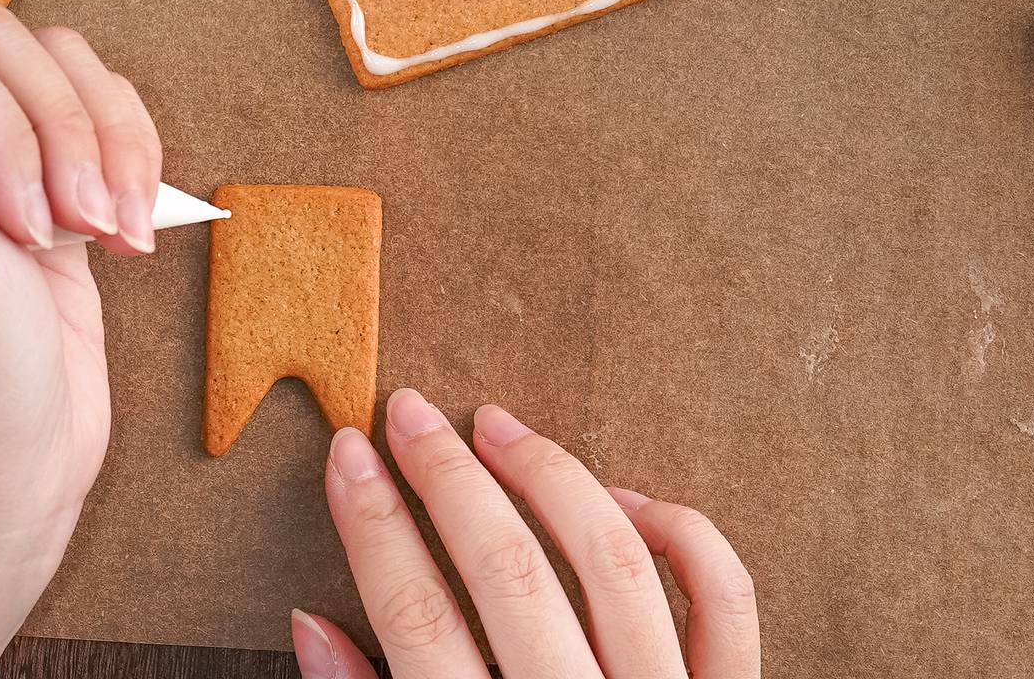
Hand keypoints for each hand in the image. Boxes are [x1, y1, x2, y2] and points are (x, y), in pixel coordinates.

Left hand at [0, 5, 163, 678]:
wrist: (14, 486)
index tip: (7, 212)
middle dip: (48, 134)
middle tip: (63, 227)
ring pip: (52, 63)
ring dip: (98, 142)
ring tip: (106, 227)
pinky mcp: (37, 171)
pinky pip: (95, 103)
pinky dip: (128, 153)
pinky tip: (126, 227)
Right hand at [293, 393, 758, 678]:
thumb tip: (310, 622)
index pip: (416, 618)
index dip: (374, 524)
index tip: (346, 454)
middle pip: (507, 571)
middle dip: (445, 476)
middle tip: (406, 410)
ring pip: (613, 559)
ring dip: (548, 474)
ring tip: (496, 424)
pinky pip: (722, 597)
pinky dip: (677, 529)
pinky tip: (618, 498)